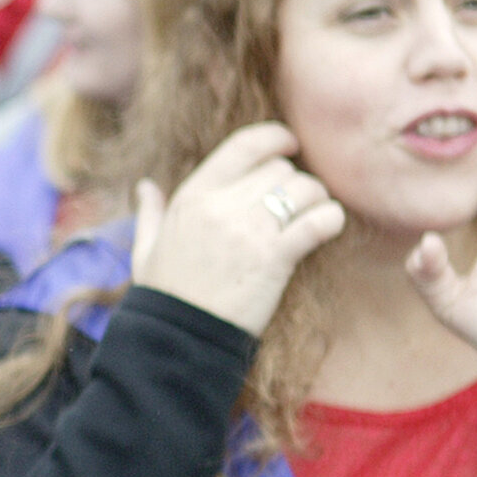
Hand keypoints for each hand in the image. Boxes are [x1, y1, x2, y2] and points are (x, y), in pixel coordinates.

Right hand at [130, 124, 344, 336]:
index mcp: (192, 196)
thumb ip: (150, 213)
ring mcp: (249, 230)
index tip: (290, 145)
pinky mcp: (275, 257)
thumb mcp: (147, 249)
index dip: (275, 138)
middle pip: (280, 169)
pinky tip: (329, 226)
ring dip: (316, 200)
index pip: (245, 145)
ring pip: (304, 189)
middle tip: (297, 203)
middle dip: (295, 182)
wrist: (178, 338)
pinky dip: (331, 220)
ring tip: (313, 215)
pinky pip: (319, 221)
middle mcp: (221, 205)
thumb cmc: (164, 294)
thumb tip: (144, 187)